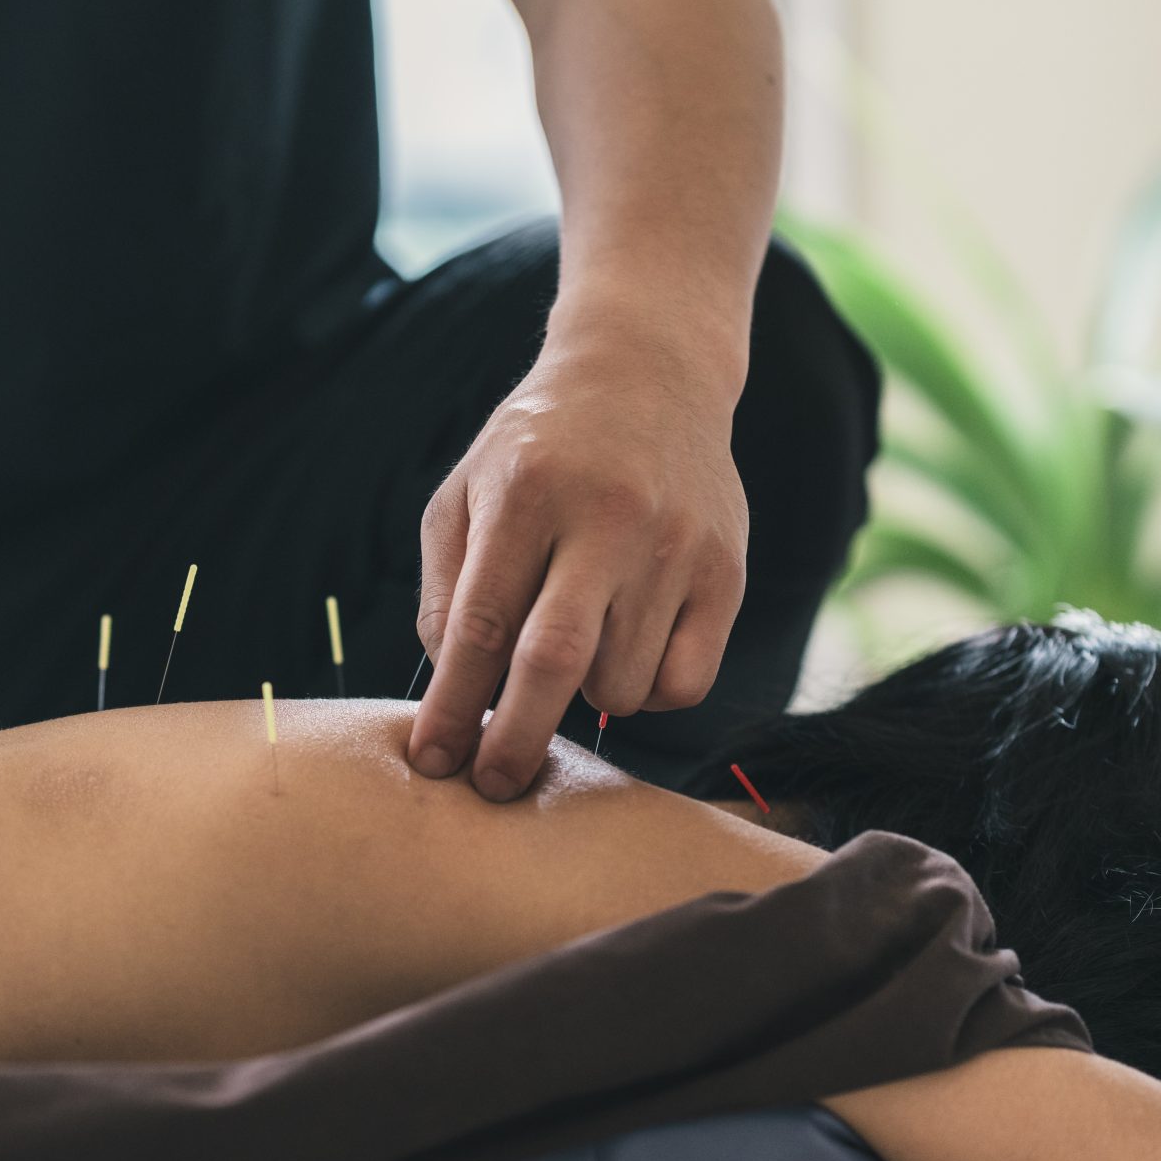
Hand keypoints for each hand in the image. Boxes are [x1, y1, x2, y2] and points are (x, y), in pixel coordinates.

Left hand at [409, 327, 748, 799]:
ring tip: (574, 648)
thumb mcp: (466, 494)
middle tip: (491, 786)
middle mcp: (607, 515)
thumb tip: (453, 691)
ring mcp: (676, 544)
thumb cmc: (536, 453)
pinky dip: (647, 692)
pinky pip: (684, 682)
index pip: (481, 624)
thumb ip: (448, 592)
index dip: (453, 706)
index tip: (433, 761)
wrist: (648, 373)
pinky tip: (627, 648)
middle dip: (516, 739)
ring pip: (622, 683)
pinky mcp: (728, 569)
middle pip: (555, 661)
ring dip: (584, 700)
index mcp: (526, 492)